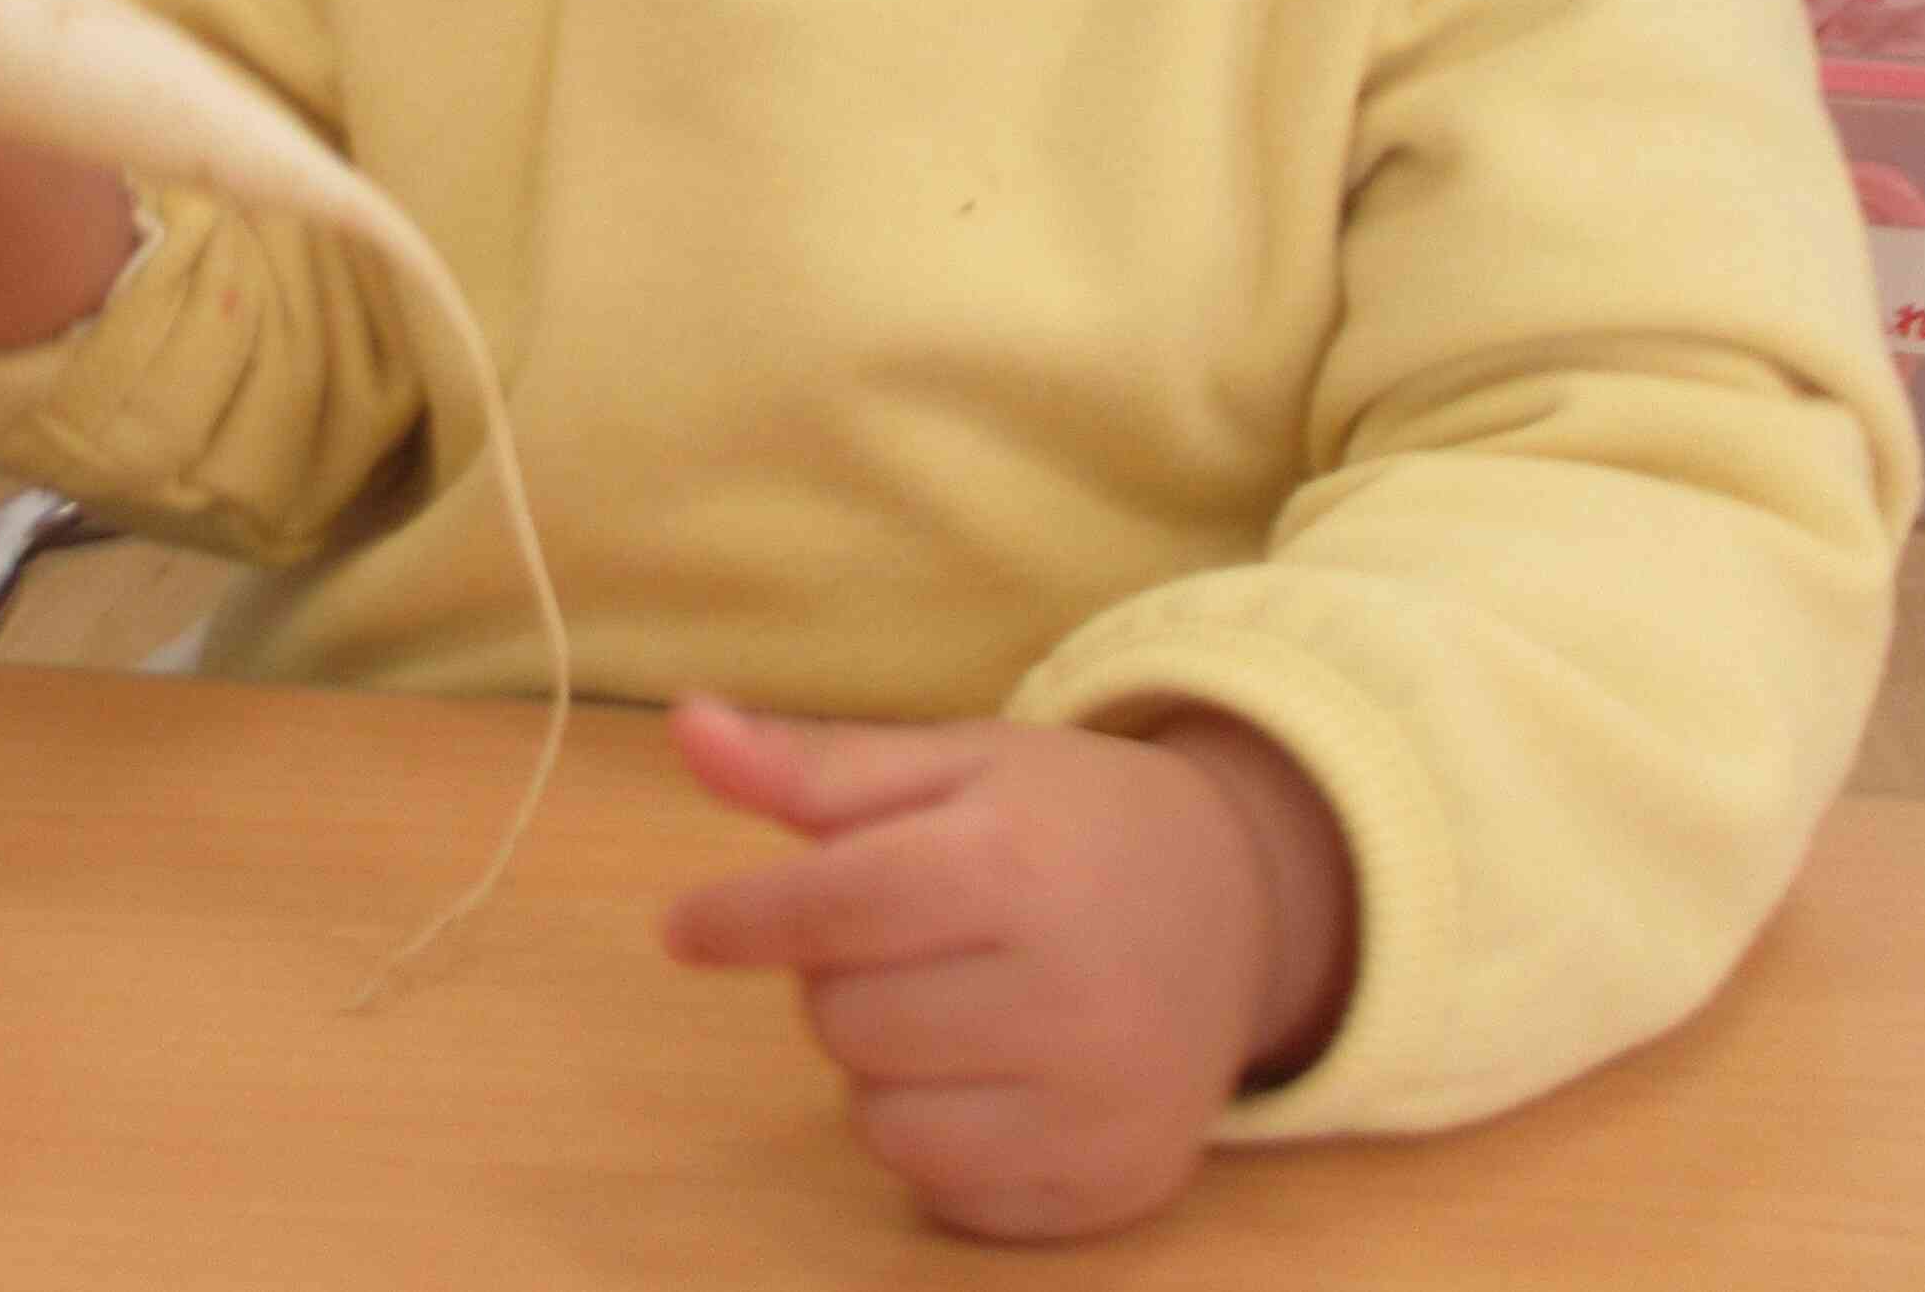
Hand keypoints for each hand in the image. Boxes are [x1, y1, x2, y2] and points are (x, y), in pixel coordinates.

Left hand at [662, 695, 1355, 1242]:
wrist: (1240, 904)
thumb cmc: (1069, 819)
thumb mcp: (956, 762)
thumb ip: (815, 764)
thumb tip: (688, 729)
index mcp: (1017, 863)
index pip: (832, 909)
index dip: (741, 919)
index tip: (683, 928)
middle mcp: (1067, 993)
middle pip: (844, 1019)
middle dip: (841, 974)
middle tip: (907, 932)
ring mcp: (1096, 1105)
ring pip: (880, 1121)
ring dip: (882, 1062)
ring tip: (951, 998)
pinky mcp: (1109, 1188)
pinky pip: (943, 1195)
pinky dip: (936, 1138)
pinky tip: (989, 1071)